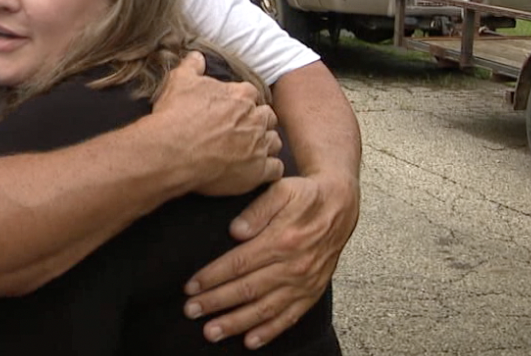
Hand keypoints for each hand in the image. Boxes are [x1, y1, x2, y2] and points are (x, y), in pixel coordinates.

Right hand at [152, 52, 282, 196]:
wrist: (171, 152)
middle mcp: (255, 118)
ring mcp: (258, 145)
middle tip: (241, 130)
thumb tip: (197, 57)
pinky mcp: (258, 170)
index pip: (252, 94)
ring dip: (265, 145)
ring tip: (250, 151)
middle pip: (268, 117)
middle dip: (258, 122)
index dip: (243, 102)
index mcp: (241, 95)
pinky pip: (276, 169)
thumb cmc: (175, 116)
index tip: (233, 110)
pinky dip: (269, 169)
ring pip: (275, 142)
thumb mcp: (179, 81)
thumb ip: (192, 66)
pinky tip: (256, 170)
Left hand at [183, 173, 358, 348]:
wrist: (340, 205)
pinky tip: (250, 341)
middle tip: (191, 311)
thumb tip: (235, 230)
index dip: (212, 277)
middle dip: (215, 302)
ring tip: (211, 332)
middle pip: (247, 290)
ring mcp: (303, 283)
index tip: (190, 286)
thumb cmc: (305, 195)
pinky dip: (269, 332)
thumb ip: (257, 209)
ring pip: (265, 309)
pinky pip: (290, 317)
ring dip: (236, 323)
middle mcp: (293, 266)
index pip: (239, 264)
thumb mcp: (281, 190)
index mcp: (281, 241)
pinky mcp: (312, 292)